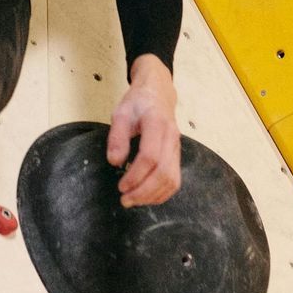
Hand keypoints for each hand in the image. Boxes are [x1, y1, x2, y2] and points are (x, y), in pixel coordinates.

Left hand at [107, 57, 180, 207]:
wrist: (158, 92)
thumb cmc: (138, 103)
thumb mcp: (120, 113)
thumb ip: (117, 137)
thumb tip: (115, 162)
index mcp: (156, 123)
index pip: (150, 156)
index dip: (136, 175)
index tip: (121, 186)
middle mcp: (171, 137)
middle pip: (164, 172)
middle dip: (144, 191)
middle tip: (125, 199)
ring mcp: (177, 147)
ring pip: (172, 179)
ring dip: (153, 196)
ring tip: (133, 200)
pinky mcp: (177, 155)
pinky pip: (175, 180)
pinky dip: (162, 193)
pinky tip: (147, 196)